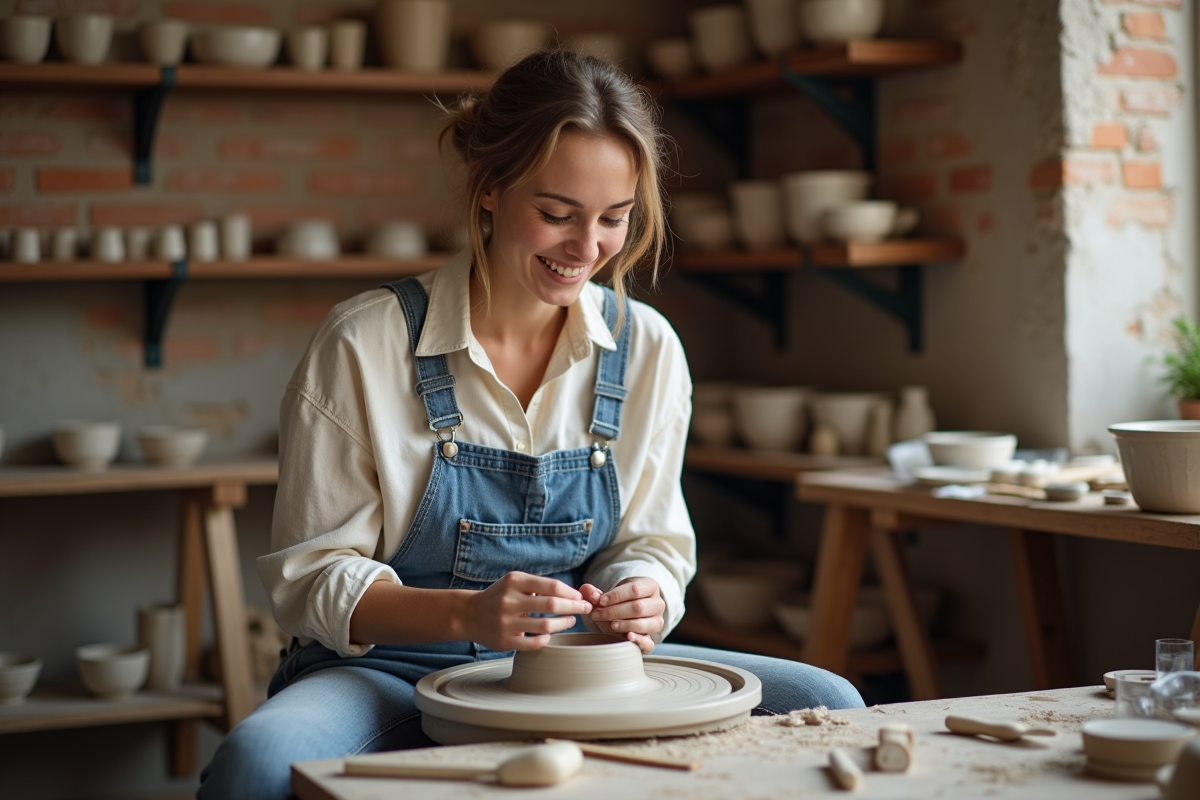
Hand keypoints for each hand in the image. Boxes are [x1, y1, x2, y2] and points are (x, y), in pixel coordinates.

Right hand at [463, 571, 592, 651]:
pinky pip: (533, 643)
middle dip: (574, 607)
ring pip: (545, 626)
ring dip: (563, 624)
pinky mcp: (505, 641)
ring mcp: (506, 622)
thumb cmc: (500, 596)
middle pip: (552, 605)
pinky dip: (546, 639)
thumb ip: (539, 585)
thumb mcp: (515, 582)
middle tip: (585, 609)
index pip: (551, 586)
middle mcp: (509, 601)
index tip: (580, 597)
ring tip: (571, 621)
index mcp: (514, 581)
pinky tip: (550, 635)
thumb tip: (572, 594)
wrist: (470, 614)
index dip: (570, 593)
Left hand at [580, 577, 663, 653]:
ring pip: (645, 624)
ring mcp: (657, 621)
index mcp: (650, 586)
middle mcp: (658, 604)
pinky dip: (639, 640)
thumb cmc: (620, 600)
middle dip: (615, 611)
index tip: (600, 600)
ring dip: (625, 625)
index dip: (616, 596)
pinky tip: (628, 637)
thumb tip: (587, 591)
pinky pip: (650, 642)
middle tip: (598, 614)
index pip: (635, 589)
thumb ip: (596, 593)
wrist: (629, 612)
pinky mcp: (653, 638)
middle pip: (638, 607)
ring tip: (610, 624)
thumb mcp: (610, 593)